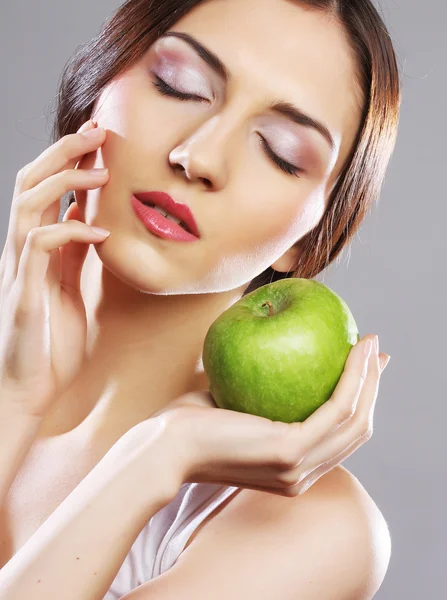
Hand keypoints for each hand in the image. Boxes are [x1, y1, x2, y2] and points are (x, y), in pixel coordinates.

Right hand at [0, 120, 109, 417]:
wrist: (29, 389)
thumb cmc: (50, 341)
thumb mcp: (69, 287)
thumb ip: (73, 253)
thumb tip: (87, 218)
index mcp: (37, 248)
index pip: (46, 188)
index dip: (68, 158)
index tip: (100, 137)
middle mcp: (22, 251)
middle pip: (31, 183)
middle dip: (63, 151)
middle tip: (98, 130)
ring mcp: (19, 269)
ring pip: (28, 205)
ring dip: (65, 181)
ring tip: (102, 172)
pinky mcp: (23, 293)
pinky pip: (40, 248)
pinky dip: (69, 233)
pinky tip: (99, 233)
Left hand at [162, 335, 389, 496]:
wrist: (160, 447)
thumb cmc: (188, 422)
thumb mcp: (234, 404)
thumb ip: (260, 390)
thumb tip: (275, 353)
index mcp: (291, 470)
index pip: (337, 438)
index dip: (359, 403)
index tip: (366, 369)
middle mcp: (301, 476)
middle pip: (356, 430)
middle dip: (372, 387)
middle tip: (376, 351)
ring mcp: (297, 468)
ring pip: (354, 420)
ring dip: (369, 378)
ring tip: (370, 343)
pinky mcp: (289, 451)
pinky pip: (336, 409)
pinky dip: (352, 378)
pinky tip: (353, 351)